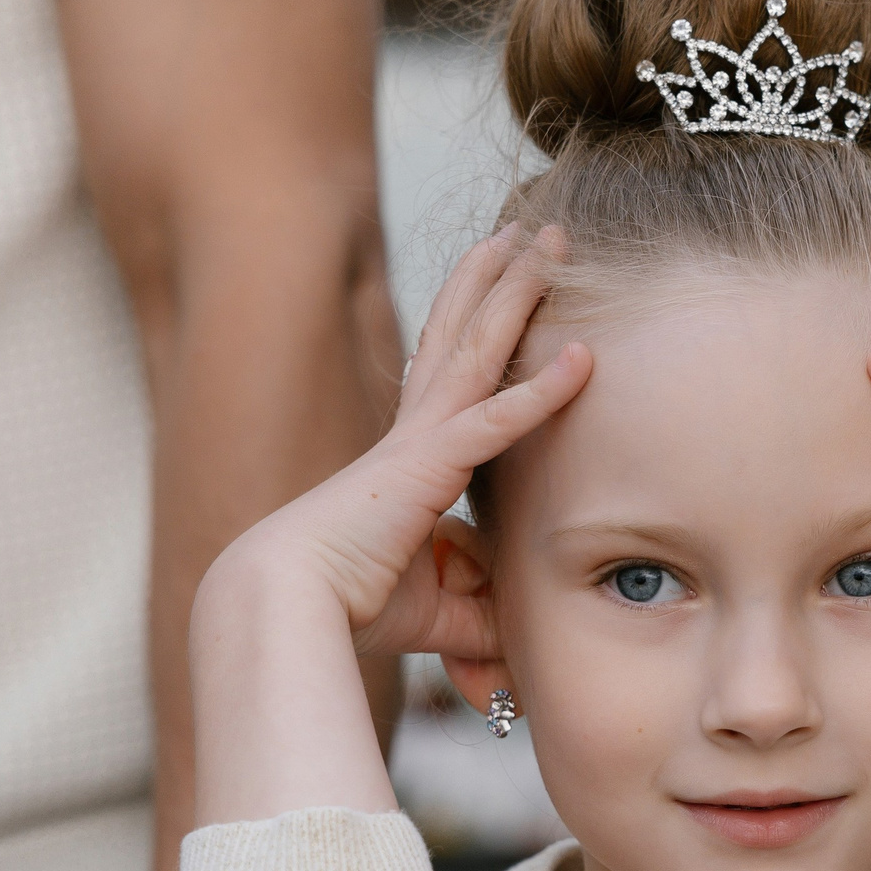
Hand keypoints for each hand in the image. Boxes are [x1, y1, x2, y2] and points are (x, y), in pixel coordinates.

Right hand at [216, 224, 590, 657]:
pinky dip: (543, 391)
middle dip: (499, 278)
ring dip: (517, 291)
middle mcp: (415, 433)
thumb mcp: (434, 609)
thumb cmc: (346, 608)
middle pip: (465, 334)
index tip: (498, 285)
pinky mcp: (429, 467)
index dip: (475, 327)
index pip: (449, 377)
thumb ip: (479, 609)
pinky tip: (584, 356)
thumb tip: (513, 639)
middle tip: (530, 231)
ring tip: (547, 239)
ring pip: (480, 348)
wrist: (287, 603)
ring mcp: (422, 442)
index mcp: (410, 459)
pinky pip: (498, 421)